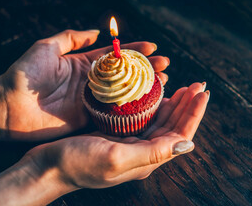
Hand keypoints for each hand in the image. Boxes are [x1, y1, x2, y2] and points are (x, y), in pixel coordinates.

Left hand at [0, 30, 169, 140]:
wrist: (8, 105)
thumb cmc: (24, 74)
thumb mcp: (47, 47)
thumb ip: (72, 37)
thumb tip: (97, 31)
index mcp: (84, 65)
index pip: (115, 56)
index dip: (134, 50)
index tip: (153, 46)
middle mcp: (92, 83)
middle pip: (124, 75)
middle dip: (145, 69)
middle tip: (165, 66)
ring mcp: (91, 101)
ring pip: (123, 94)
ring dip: (144, 89)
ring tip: (163, 82)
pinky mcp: (88, 119)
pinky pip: (113, 114)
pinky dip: (130, 110)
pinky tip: (148, 106)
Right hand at [28, 83, 208, 189]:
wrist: (48, 167)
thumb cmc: (78, 163)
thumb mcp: (116, 157)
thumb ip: (153, 152)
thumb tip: (188, 144)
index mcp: (148, 160)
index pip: (181, 135)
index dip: (194, 114)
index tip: (203, 92)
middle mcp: (144, 154)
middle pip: (174, 127)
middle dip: (188, 105)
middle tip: (198, 84)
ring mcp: (132, 145)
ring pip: (161, 122)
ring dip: (174, 104)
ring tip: (184, 87)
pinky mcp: (119, 138)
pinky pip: (145, 119)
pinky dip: (154, 105)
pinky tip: (157, 95)